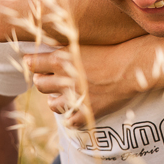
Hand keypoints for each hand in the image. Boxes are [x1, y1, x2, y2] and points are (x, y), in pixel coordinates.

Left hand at [25, 42, 145, 126]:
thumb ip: (64, 46)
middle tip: (49, 78)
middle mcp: (63, 79)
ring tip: (61, 95)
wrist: (132, 66)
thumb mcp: (83, 41)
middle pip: (40, 84)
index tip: (34, 62)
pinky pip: (70, 121)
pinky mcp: (87, 111)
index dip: (32, 63)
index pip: (31, 64)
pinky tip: (74, 112)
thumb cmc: (111, 48)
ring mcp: (74, 97)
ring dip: (55, 99)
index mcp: (60, 59)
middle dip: (43, 81)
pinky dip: (70, 118)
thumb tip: (49, 47)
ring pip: (52, 104)